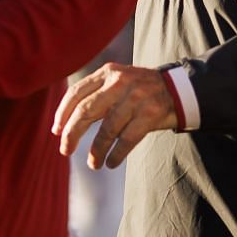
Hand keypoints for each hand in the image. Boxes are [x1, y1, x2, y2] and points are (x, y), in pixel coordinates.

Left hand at [54, 63, 177, 168]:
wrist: (180, 89)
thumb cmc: (141, 90)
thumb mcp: (118, 81)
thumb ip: (96, 94)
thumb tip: (64, 123)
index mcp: (108, 72)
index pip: (77, 92)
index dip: (63, 113)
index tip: (56, 131)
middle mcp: (120, 82)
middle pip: (86, 110)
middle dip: (72, 133)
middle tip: (65, 150)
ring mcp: (137, 98)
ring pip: (107, 129)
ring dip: (97, 150)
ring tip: (93, 163)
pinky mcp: (150, 115)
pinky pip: (127, 139)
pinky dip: (115, 154)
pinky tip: (110, 163)